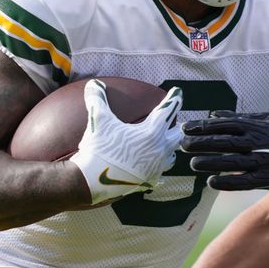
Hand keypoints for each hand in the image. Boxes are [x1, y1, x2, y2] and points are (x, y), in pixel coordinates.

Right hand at [69, 79, 183, 204]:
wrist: (90, 183)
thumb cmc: (98, 149)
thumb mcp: (98, 121)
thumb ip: (97, 99)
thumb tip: (93, 83)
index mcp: (151, 133)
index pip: (167, 111)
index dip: (173, 99)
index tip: (178, 91)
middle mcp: (158, 150)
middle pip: (176, 134)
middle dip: (174, 124)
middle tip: (169, 119)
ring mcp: (156, 167)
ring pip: (171, 153)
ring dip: (169, 145)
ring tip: (163, 140)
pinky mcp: (149, 180)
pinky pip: (161, 169)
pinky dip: (159, 162)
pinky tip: (153, 161)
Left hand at [181, 111, 268, 190]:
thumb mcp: (265, 119)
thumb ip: (239, 118)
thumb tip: (214, 115)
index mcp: (254, 125)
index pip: (223, 125)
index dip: (202, 126)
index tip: (185, 128)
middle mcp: (256, 141)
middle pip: (223, 142)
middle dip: (201, 143)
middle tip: (183, 145)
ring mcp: (262, 160)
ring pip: (230, 161)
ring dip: (210, 162)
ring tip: (193, 164)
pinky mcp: (267, 178)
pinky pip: (243, 181)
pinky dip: (227, 181)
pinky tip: (212, 182)